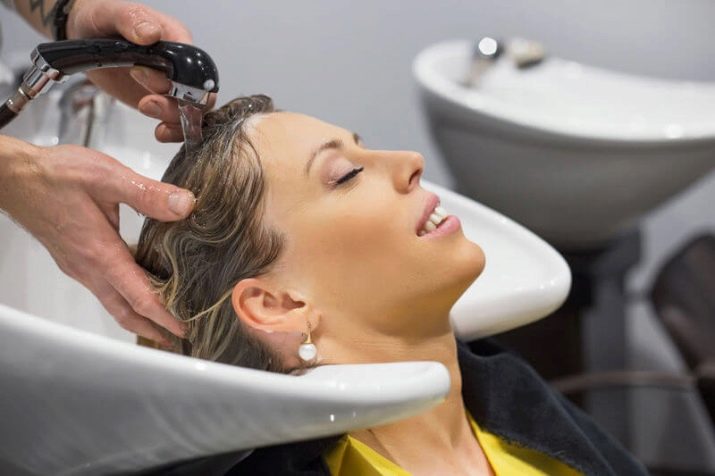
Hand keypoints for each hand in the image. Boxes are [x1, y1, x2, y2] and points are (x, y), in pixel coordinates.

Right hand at [0, 136, 192, 343]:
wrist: (14, 176)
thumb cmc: (54, 175)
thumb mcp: (107, 176)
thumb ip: (147, 194)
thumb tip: (184, 206)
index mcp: (100, 253)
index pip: (138, 297)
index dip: (163, 316)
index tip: (182, 329)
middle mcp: (87, 267)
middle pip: (124, 310)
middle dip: (152, 328)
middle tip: (178, 338)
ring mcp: (78, 265)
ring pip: (113, 300)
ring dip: (138, 314)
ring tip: (163, 319)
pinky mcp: (74, 258)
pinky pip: (104, 286)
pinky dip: (125, 296)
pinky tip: (139, 285)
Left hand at [66, 0, 214, 141]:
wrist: (86, 36)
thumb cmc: (101, 20)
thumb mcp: (111, 14)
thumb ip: (132, 20)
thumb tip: (151, 33)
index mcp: (176, 40)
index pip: (194, 67)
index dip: (176, 80)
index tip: (141, 74)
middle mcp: (181, 66)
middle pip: (199, 95)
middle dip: (175, 106)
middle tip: (145, 104)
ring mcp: (174, 86)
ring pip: (193, 112)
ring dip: (175, 121)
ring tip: (153, 121)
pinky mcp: (164, 102)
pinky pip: (182, 122)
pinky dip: (175, 131)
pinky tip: (160, 132)